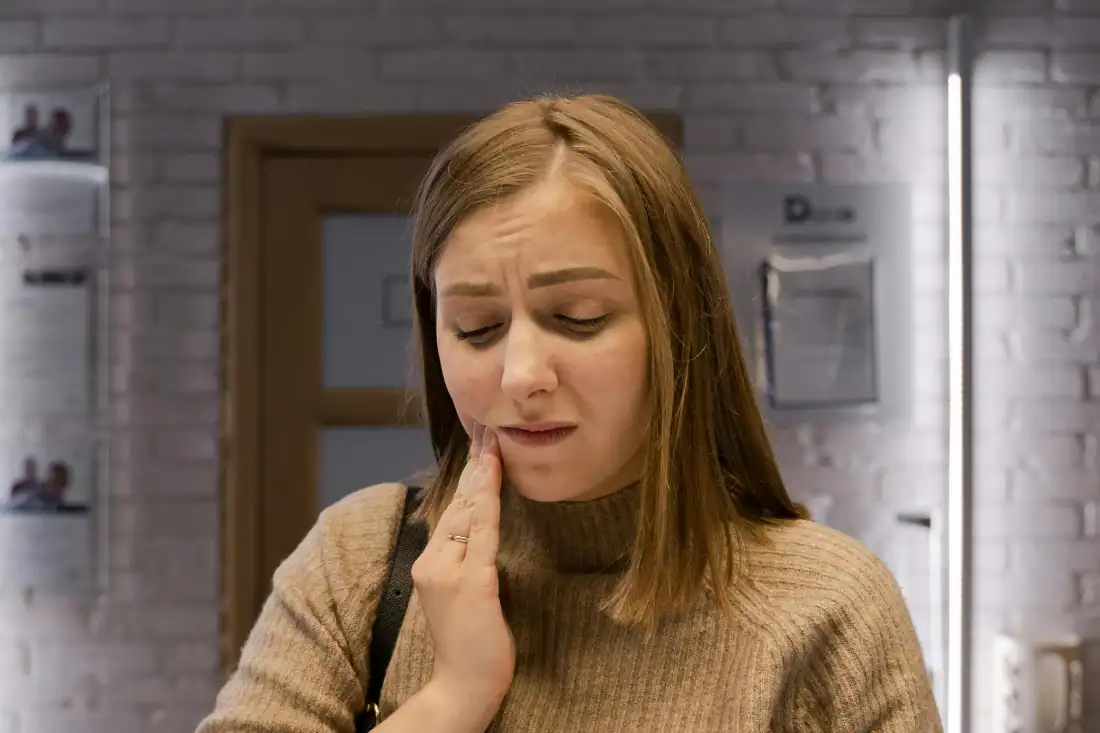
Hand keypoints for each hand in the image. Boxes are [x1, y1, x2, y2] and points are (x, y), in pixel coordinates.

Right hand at [411, 423, 514, 719]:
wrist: (463, 686)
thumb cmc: (470, 644)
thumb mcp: (461, 594)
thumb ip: (465, 561)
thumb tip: (479, 529)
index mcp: (429, 563)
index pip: (451, 510)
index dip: (466, 476)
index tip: (478, 445)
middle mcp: (432, 562)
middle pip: (458, 504)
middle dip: (475, 465)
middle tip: (487, 428)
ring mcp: (449, 573)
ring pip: (469, 513)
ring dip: (483, 475)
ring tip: (493, 442)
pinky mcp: (472, 584)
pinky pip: (484, 534)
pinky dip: (490, 502)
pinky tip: (496, 478)